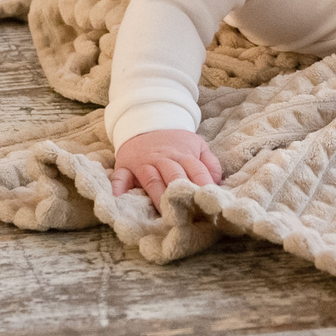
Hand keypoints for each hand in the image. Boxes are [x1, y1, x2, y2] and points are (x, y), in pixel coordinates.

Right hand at [108, 128, 222, 208]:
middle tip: (188, 215)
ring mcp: (143, 163)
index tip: (209, 203)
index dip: (203, 186)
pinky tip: (118, 198)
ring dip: (157, 196)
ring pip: (151, 180)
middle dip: (181, 194)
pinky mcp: (125, 165)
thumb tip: (217, 184)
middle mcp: (163, 159)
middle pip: (174, 176)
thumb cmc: (175, 141)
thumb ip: (210, 163)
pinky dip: (118, 186)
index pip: (196, 171)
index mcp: (183, 154)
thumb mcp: (197, 145)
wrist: (146, 120)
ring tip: (164, 215)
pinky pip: (120, 176)